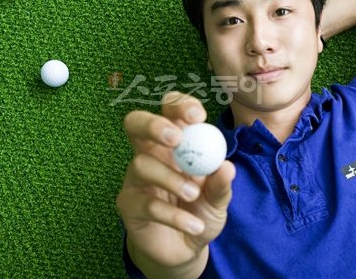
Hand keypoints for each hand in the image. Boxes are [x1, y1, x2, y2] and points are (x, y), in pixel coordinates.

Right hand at [116, 92, 235, 273]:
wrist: (185, 249)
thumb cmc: (200, 211)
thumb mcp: (218, 198)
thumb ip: (221, 183)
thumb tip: (227, 167)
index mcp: (173, 141)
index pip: (169, 110)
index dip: (179, 105)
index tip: (197, 117)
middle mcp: (150, 153)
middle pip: (136, 123)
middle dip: (153, 125)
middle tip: (175, 139)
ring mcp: (136, 178)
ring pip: (141, 164)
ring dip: (171, 179)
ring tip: (194, 195)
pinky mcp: (129, 205)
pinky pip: (145, 203)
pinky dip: (173, 215)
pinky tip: (193, 225)